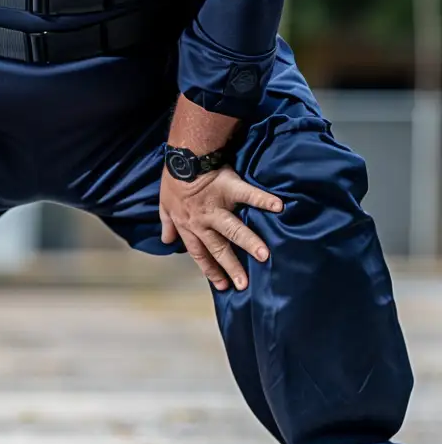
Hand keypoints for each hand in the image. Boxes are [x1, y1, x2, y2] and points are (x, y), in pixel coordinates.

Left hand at [158, 161, 282, 290]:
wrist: (183, 158)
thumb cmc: (174, 181)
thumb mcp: (164, 206)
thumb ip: (168, 225)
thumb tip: (166, 241)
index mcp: (189, 226)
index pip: (200, 254)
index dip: (210, 270)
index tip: (223, 286)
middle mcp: (203, 222)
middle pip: (218, 249)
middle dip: (231, 267)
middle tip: (244, 284)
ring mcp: (218, 207)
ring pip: (233, 230)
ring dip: (249, 243)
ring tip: (264, 256)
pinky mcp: (231, 188)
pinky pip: (249, 195)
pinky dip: (264, 199)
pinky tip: (279, 207)